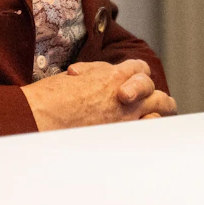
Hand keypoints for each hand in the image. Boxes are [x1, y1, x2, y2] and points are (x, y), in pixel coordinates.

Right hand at [23, 58, 176, 131]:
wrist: (41, 120)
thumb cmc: (49, 99)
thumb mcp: (73, 77)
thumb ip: (92, 74)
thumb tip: (94, 74)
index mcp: (112, 75)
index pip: (138, 68)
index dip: (138, 73)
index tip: (137, 79)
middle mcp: (125, 94)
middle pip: (151, 87)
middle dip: (151, 92)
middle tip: (154, 99)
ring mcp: (128, 116)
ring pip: (160, 106)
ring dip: (161, 108)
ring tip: (162, 113)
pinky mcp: (125, 136)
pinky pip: (151, 129)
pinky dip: (153, 128)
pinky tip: (152, 132)